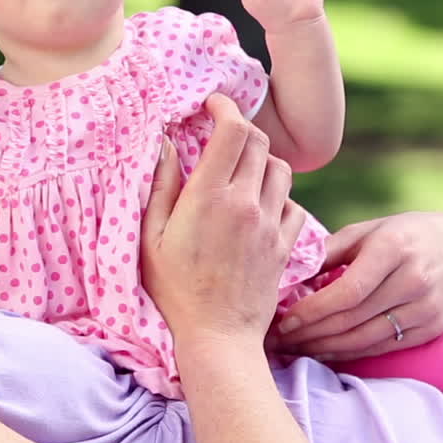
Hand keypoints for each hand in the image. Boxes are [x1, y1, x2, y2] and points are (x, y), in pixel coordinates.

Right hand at [140, 94, 306, 346]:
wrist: (216, 336)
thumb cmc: (172, 290)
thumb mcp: (149, 237)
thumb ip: (159, 187)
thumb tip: (165, 145)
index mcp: (209, 197)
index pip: (232, 131)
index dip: (225, 108)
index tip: (213, 105)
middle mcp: (245, 204)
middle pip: (259, 142)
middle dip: (241, 129)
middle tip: (221, 136)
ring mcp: (270, 224)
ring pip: (281, 169)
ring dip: (262, 160)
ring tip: (241, 170)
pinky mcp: (285, 246)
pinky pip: (293, 204)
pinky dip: (279, 196)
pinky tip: (260, 206)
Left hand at [273, 212, 442, 360]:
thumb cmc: (400, 234)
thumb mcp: (365, 231)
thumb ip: (329, 252)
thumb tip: (290, 277)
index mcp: (392, 249)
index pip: (347, 291)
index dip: (313, 311)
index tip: (284, 320)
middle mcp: (414, 280)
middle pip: (353, 318)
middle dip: (310, 333)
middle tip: (278, 340)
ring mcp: (427, 308)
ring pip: (366, 339)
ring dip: (325, 349)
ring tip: (295, 349)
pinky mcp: (434, 328)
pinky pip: (384, 347)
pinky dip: (351, 353)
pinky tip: (325, 353)